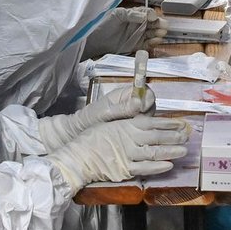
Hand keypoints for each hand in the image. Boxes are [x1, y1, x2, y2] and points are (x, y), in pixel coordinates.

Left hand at [39, 84, 156, 149]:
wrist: (80, 133)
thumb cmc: (90, 118)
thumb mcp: (106, 112)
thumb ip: (123, 107)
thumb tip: (139, 101)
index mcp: (126, 93)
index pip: (145, 91)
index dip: (147, 99)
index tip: (142, 108)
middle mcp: (132, 102)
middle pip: (150, 104)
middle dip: (147, 113)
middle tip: (137, 122)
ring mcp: (133, 115)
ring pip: (148, 117)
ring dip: (145, 124)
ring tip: (131, 131)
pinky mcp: (133, 128)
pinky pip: (143, 128)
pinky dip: (141, 132)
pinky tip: (132, 138)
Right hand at [45, 116, 191, 190]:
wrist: (78, 156)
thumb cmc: (92, 138)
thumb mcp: (110, 123)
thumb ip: (128, 122)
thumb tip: (144, 118)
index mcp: (127, 125)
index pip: (153, 122)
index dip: (169, 123)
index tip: (181, 123)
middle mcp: (130, 138)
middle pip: (158, 136)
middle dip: (175, 136)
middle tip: (188, 136)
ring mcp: (129, 154)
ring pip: (155, 152)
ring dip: (171, 151)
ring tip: (184, 151)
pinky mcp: (126, 169)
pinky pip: (146, 169)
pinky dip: (158, 167)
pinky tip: (169, 165)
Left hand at [81, 6, 167, 57]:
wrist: (95, 40)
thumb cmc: (104, 24)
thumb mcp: (117, 15)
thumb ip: (131, 14)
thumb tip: (145, 16)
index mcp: (133, 14)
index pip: (146, 13)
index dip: (151, 15)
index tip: (153, 18)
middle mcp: (137, 24)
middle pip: (152, 23)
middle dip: (159, 24)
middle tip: (164, 26)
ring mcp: (137, 35)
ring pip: (152, 33)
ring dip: (158, 33)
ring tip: (161, 34)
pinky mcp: (136, 45)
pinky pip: (147, 44)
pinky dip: (153, 42)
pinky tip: (156, 40)